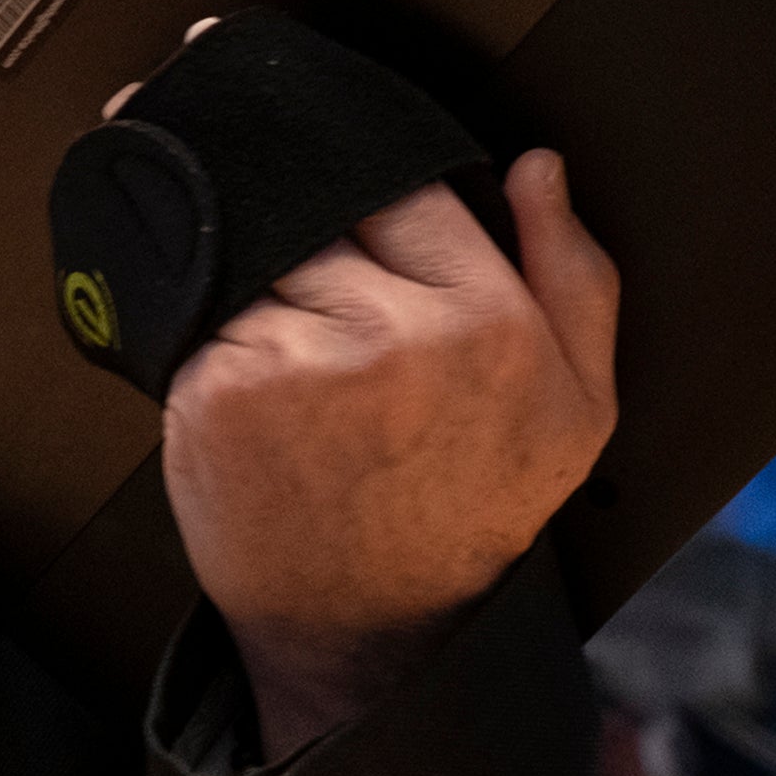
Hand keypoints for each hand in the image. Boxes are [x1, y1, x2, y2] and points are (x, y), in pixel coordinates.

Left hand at [158, 148, 617, 757]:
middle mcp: (395, 333)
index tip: (318, 139)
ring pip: (250, 245)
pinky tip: (225, 346)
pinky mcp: (217, 390)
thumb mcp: (578, 407)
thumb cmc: (471, 512)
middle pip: (316, 199)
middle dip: (282, 182)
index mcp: (491, 320)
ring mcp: (298, 358)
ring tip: (240, 266)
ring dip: (235, 246)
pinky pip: (198, 306)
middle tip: (257, 178)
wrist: (376, 636)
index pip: (406, 179)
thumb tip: (540, 166)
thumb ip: (575, 275)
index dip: (357, 157)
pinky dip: (199, 312)